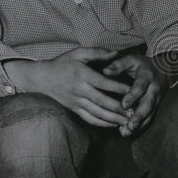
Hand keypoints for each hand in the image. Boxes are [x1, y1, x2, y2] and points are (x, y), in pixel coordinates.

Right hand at [4, 48, 131, 127]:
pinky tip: (115, 124)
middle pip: (103, 102)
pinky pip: (90, 119)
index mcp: (82, 75)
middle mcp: (80, 90)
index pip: (104, 83)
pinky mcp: (74, 110)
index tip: (132, 90)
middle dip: (120, 108)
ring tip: (129, 121)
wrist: (42, 78)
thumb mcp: (78, 53)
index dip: (119, 87)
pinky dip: (103, 123)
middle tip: (135, 111)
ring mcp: (76, 102)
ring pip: (98, 114)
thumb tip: (116, 53)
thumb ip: (97, 53)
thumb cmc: (62, 64)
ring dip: (114, 119)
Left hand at [102, 53, 167, 136]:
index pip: (141, 87)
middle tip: (130, 125)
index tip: (124, 105)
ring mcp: (156, 100)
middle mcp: (154, 90)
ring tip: (128, 131)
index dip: (133, 96)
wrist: (163, 70)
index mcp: (147, 76)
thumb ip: (118, 65)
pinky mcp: (155, 107)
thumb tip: (105, 71)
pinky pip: (149, 117)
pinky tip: (128, 132)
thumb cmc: (142, 65)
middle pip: (148, 104)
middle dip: (139, 115)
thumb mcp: (131, 60)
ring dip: (139, 123)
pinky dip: (140, 126)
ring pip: (149, 113)